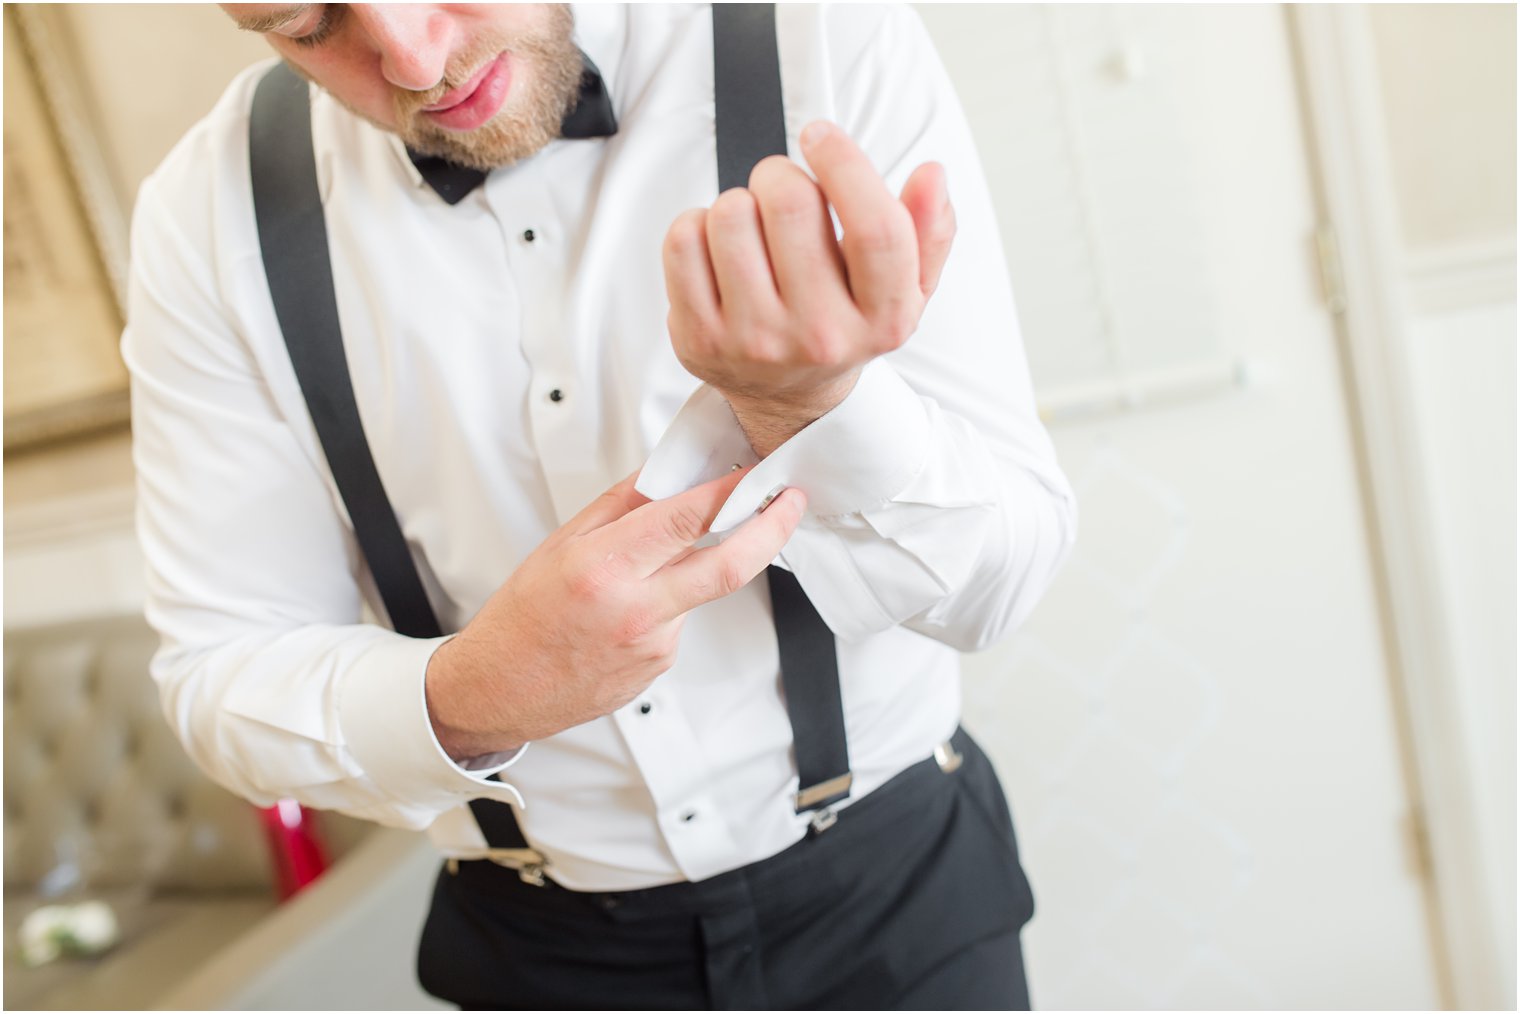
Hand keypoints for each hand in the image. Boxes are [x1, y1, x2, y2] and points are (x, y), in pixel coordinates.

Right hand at [424, 469, 804, 759]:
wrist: (500, 689)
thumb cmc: (522, 617)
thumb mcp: (561, 544)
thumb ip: (620, 507)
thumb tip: (667, 475)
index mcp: (604, 567)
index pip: (688, 518)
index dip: (732, 491)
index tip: (758, 471)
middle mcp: (635, 608)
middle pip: (728, 564)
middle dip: (772, 528)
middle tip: (791, 502)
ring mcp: (654, 644)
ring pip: (698, 591)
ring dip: (687, 571)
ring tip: (630, 580)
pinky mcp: (660, 667)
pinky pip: (679, 621)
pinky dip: (665, 605)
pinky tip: (623, 616)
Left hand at [662, 120, 955, 455]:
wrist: (790, 396)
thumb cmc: (845, 323)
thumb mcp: (904, 287)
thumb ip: (928, 229)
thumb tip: (931, 175)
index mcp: (883, 318)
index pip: (876, 229)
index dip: (846, 164)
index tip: (821, 135)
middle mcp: (821, 336)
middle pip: (792, 204)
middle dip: (781, 175)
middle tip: (782, 191)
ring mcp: (755, 341)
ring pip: (731, 214)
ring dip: (739, 203)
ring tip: (753, 230)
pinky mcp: (700, 340)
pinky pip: (683, 241)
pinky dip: (697, 227)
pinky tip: (719, 251)